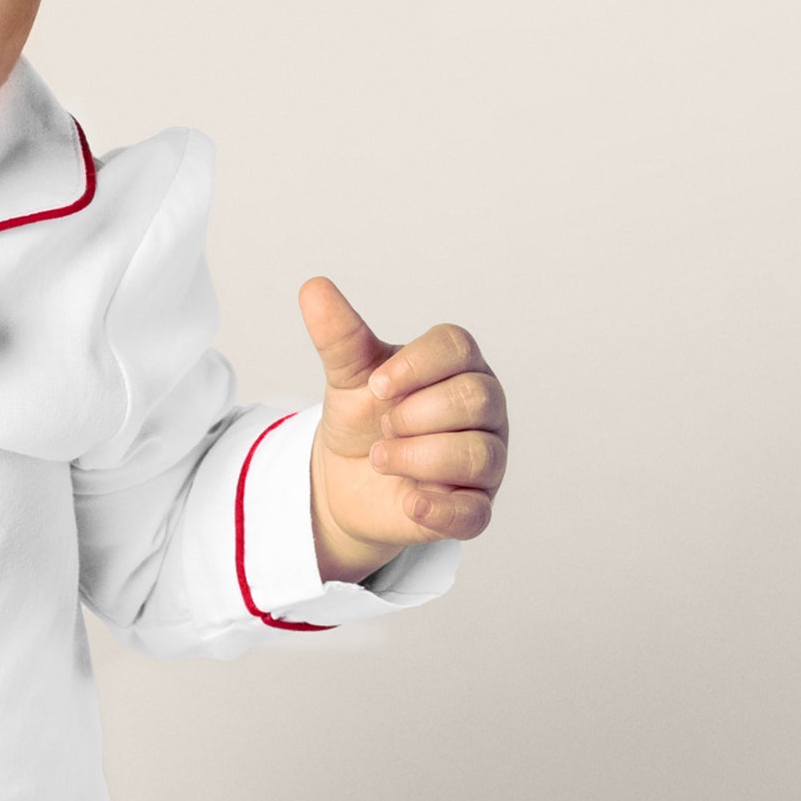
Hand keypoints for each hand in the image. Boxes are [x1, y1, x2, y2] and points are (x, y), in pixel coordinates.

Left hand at [298, 278, 508, 583]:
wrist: (346, 482)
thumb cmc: (363, 419)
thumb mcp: (348, 377)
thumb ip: (339, 337)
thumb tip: (313, 287)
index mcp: (458, 365)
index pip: (457, 347)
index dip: (415, 365)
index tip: (376, 386)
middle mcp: (484, 408)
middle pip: (473, 398)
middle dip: (415, 414)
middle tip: (383, 426)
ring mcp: (486, 459)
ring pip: (477, 454)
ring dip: (419, 457)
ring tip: (380, 458)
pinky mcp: (474, 508)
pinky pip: (475, 513)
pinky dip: (440, 508)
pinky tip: (408, 501)